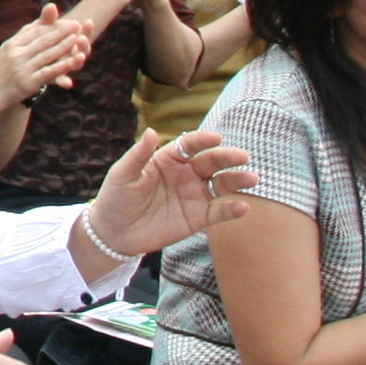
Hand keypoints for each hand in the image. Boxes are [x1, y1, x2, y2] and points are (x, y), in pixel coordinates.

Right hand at [0, 12, 90, 99]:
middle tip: (76, 25)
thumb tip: (39, 23)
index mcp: (12, 44)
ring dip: (64, 46)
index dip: (53, 25)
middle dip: (62, 32)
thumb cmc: (1, 70)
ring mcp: (22, 68)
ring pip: (47, 54)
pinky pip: (48, 72)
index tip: (67, 21)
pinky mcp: (28, 82)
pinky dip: (60, 66)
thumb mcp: (7, 50)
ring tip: (77, 38)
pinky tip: (71, 62)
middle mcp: (16, 54)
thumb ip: (23, 37)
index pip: (35, 31)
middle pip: (43, 40)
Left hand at [85, 126, 258, 256]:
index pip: (189, 145)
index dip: (202, 141)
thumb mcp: (123, 174)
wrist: (114, 233)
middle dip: (227, 158)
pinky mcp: (197, 218)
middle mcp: (185, 175)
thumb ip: (138, 154)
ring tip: (251, 178)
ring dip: (237, 181)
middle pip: (210, 162)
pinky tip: (242, 207)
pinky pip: (218, 212)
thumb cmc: (116, 198)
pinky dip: (232, 210)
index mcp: (168, 159)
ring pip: (221, 185)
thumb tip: (151, 131)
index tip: (216, 138)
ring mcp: (194, 196)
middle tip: (242, 156)